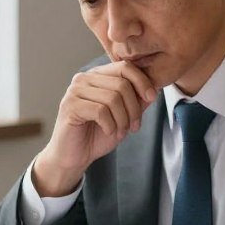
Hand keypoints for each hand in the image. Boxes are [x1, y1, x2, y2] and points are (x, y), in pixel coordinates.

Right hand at [32, 61, 156, 195]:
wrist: (74, 157)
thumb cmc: (96, 135)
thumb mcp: (124, 116)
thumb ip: (136, 101)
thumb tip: (155, 88)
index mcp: (97, 76)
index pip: (124, 67)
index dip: (142, 81)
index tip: (151, 98)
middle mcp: (84, 78)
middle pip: (121, 84)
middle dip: (134, 108)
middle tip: (134, 127)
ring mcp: (75, 91)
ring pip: (112, 98)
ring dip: (123, 120)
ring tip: (120, 131)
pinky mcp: (70, 106)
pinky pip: (100, 111)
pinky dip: (110, 125)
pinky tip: (108, 132)